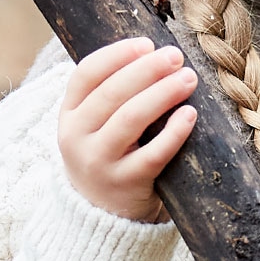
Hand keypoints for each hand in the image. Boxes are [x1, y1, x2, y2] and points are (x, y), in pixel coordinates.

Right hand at [58, 37, 197, 221]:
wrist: (99, 216)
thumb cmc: (108, 153)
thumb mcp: (94, 124)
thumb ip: (112, 92)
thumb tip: (155, 53)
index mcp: (70, 114)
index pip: (86, 74)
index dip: (117, 54)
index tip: (147, 43)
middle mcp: (77, 137)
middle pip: (112, 93)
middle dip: (147, 69)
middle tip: (175, 56)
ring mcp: (99, 163)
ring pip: (131, 119)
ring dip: (163, 93)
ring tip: (188, 79)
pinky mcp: (125, 185)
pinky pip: (153, 155)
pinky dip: (174, 132)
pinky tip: (190, 114)